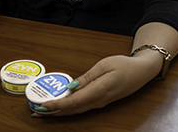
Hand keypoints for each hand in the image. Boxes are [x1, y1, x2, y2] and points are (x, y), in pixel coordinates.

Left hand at [33, 53, 162, 115]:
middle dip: (53, 111)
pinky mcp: (100, 101)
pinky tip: (61, 105)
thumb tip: (70, 87)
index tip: (43, 105)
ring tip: (44, 109)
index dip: (58, 105)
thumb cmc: (124, 65)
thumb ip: (87, 77)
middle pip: (72, 110)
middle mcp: (98, 101)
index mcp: (99, 91)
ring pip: (76, 110)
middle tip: (36, 110)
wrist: (141, 72)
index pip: (74, 102)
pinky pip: (82, 107)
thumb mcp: (104, 65)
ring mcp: (99, 103)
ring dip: (59, 111)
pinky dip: (68, 108)